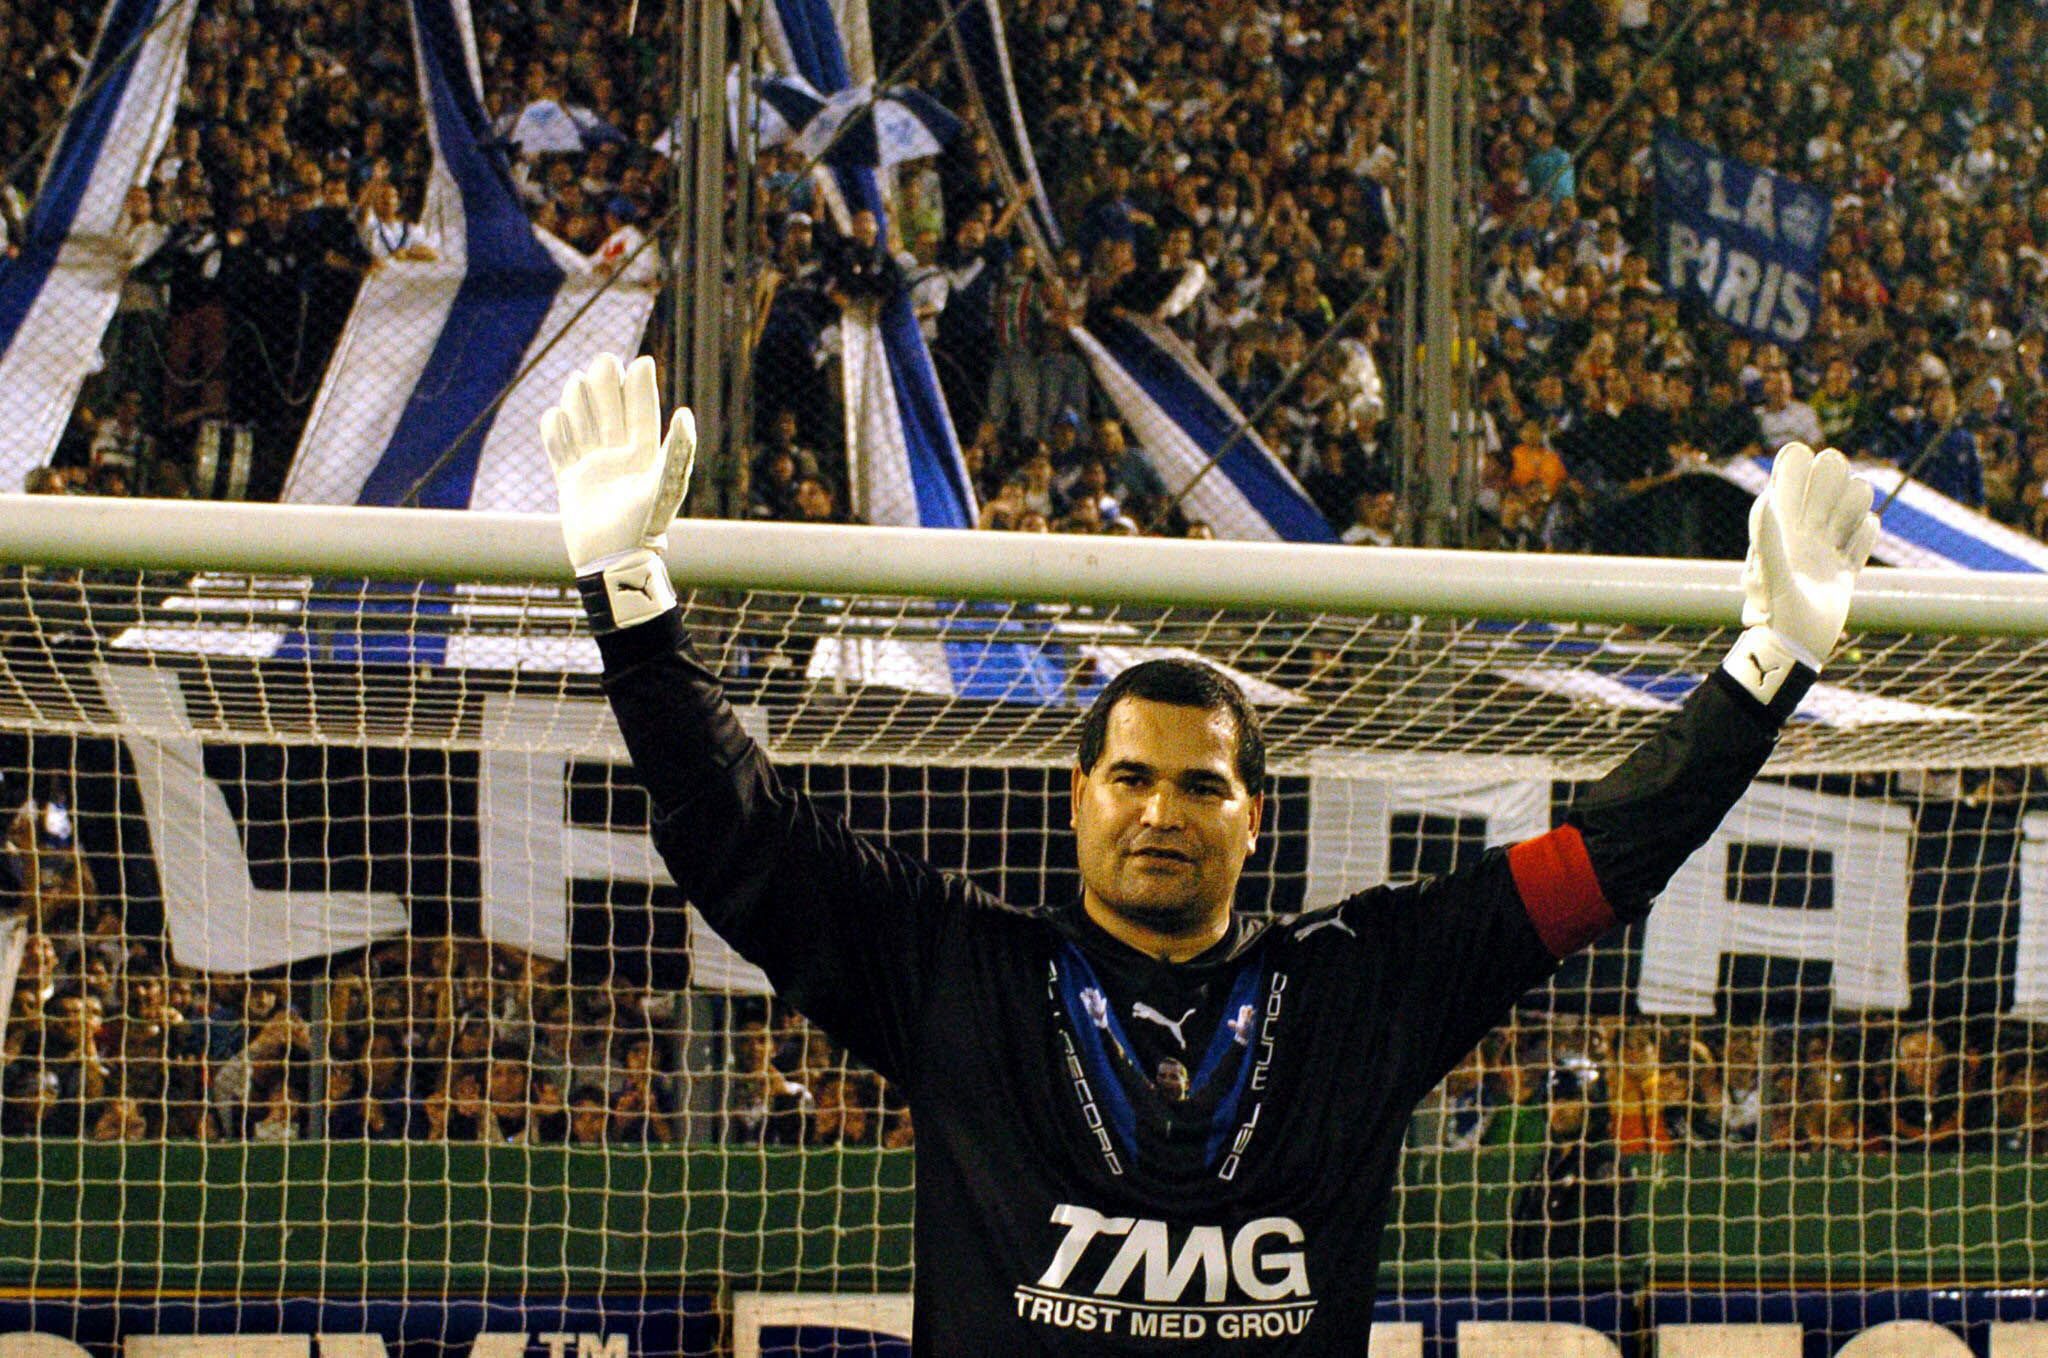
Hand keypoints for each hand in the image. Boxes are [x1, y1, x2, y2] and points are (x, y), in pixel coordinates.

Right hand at [542, 353, 695, 630]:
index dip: (641, 389)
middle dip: (606, 387)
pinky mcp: (570, 483)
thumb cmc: (643, 526)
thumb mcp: (663, 485)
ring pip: (584, 427)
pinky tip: (554, 414)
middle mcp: (619, 461)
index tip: (642, 362)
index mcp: (644, 458)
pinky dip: (554, 433)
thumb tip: (685, 413)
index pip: (642, 415)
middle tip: (604, 359)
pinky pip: (560, 451)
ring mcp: (593, 470)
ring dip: (580, 403)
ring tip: (577, 380)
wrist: (611, 560)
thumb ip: (676, 450)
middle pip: (610, 414)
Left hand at [1738, 441, 1877, 668]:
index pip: (1784, 497)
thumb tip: (1766, 497)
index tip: (1799, 449)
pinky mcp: (1841, 577)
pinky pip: (1857, 548)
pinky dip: (1864, 537)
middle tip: (1834, 462)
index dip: (1790, 473)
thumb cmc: (1776, 614)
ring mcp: (1821, 559)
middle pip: (1817, 501)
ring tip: (1859, 489)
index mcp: (1777, 539)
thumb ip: (1769, 538)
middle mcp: (1799, 545)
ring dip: (1851, 502)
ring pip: (1841, 519)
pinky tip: (1869, 525)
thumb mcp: (1772, 574)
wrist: (1794, 650)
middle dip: (1826, 479)